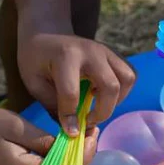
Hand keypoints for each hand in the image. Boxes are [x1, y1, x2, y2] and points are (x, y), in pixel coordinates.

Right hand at [0, 108, 97, 164]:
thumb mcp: (17, 127)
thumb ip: (45, 139)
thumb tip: (71, 144)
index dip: (84, 151)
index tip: (93, 131)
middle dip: (84, 154)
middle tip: (93, 130)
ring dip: (76, 158)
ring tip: (86, 135)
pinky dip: (65, 162)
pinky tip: (71, 145)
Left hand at [17, 32, 135, 135]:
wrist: (47, 31)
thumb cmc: (36, 58)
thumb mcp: (34, 82)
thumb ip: (52, 104)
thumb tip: (73, 130)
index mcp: (66, 56)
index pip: (72, 93)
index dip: (71, 118)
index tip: (71, 133)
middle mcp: (91, 52)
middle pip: (111, 87)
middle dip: (102, 111)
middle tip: (88, 120)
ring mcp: (106, 51)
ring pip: (127, 79)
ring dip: (117, 100)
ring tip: (99, 105)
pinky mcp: (114, 54)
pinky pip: (129, 75)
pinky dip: (122, 90)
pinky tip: (104, 94)